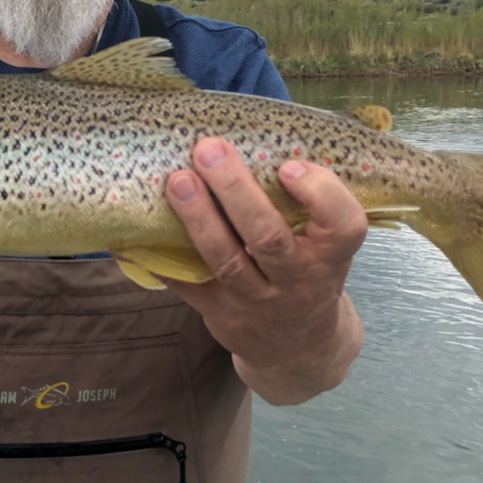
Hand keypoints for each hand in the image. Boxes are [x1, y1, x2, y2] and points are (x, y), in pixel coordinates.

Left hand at [164, 138, 366, 403]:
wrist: (299, 349)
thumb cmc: (308, 272)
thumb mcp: (324, 245)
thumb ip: (304, 205)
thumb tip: (254, 133)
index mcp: (332, 257)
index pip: (344, 226)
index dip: (320, 194)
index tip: (289, 165)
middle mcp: (299, 282)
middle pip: (268, 238)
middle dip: (235, 191)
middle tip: (208, 150)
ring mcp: (258, 304)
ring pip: (226, 261)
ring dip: (198, 218)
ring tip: (177, 180)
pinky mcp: (221, 316)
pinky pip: (188, 286)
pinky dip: (161, 258)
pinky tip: (138, 231)